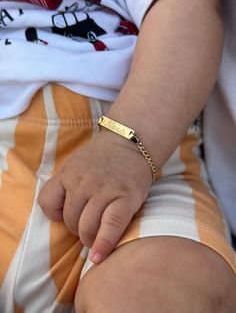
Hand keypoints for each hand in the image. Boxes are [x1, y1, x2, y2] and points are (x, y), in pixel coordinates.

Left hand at [38, 130, 151, 263]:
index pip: (47, 202)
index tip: (65, 216)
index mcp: (68, 173)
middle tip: (88, 225)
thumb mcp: (76, 163)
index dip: (55, 214)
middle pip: (69, 219)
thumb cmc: (103, 157)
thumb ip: (65, 184)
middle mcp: (83, 182)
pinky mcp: (126, 198)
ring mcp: (105, 190)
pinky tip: (99, 255)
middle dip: (76, 228)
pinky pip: (110, 226)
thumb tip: (60, 214)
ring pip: (86, 227)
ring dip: (88, 238)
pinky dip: (104, 244)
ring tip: (95, 237)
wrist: (131, 143)